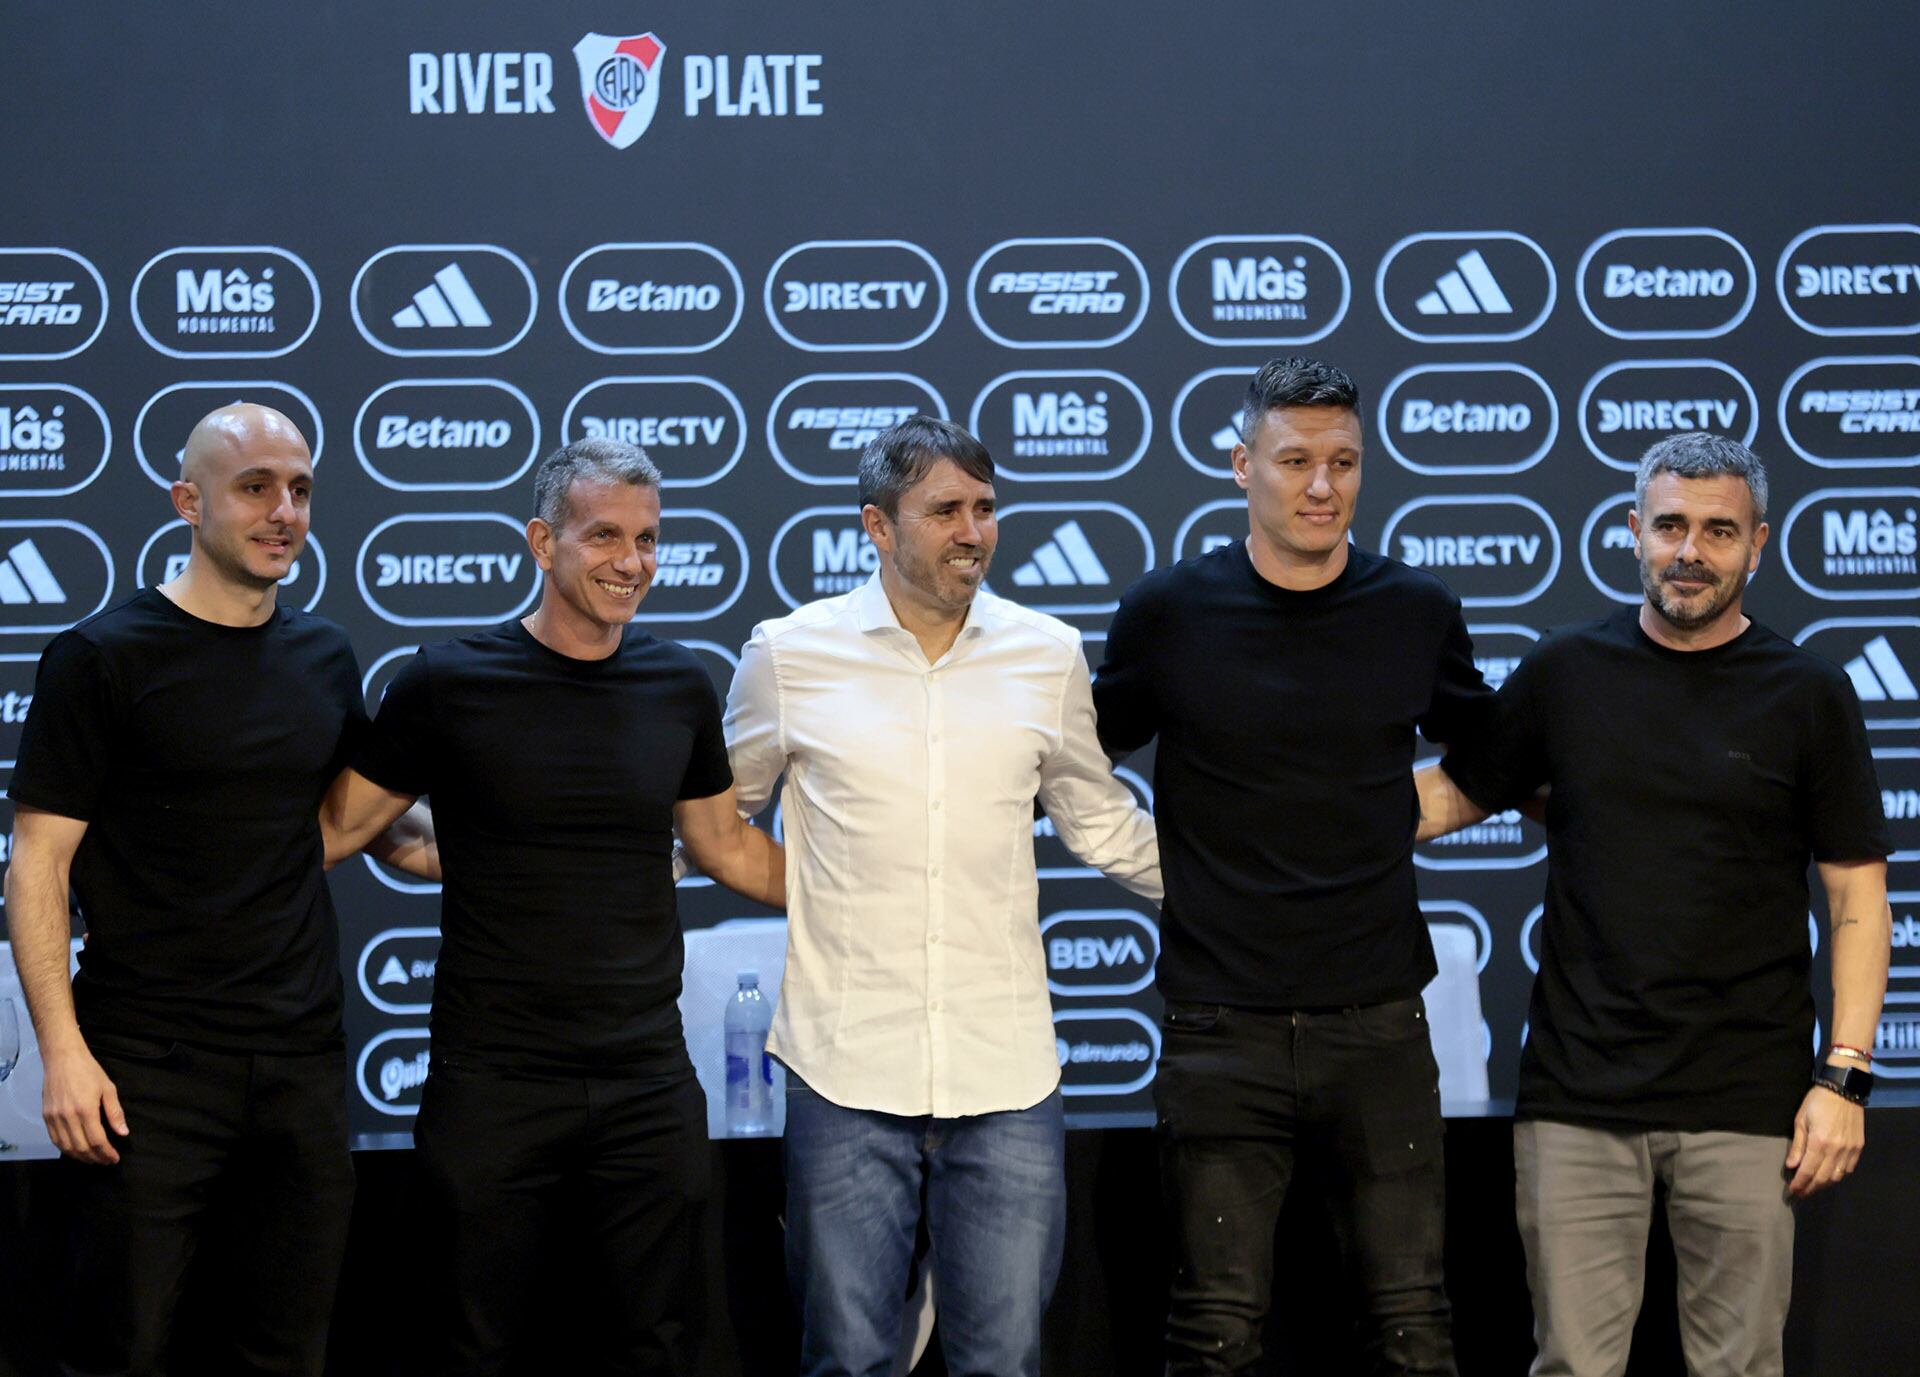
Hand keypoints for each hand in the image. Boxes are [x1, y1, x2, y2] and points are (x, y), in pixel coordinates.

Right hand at [41, 1040, 128, 1165]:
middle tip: (105, 1161)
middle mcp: (68, 1117)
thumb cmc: (89, 1071)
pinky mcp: (46, 1116)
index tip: (114, 1158)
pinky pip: (55, 1139)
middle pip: (81, 1147)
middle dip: (95, 1158)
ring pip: (66, 1147)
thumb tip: (123, 1133)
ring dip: (80, 1157)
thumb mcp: (108, 1088)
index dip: (106, 1153)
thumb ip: (115, 1112)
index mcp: (86, 1110)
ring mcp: (54, 1118)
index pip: (97, 1140)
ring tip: (92, 1159)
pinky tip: (76, 1151)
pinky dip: (66, 1149)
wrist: (63, 1059)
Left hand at [1784, 1079, 1864, 1198]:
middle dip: (1810, 1189)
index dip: (1799, 1184)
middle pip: (1822, 1178)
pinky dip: (1838, 1176)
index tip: (1792, 1191)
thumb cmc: (1817, 1102)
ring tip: (1812, 1188)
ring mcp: (1850, 1150)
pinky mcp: (1859, 1148)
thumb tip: (1792, 1166)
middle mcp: (1837, 1150)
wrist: (1844, 1090)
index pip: (1807, 1171)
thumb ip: (1798, 1145)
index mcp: (1819, 1142)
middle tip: (1800, 1195)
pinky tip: (1829, 1176)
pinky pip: (1848, 1169)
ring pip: (1837, 1177)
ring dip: (1823, 1185)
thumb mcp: (1801, 1120)